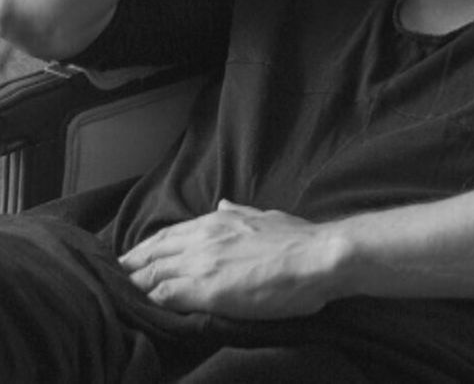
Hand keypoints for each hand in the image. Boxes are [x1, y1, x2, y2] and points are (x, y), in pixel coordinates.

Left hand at [118, 200, 348, 317]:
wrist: (316, 257)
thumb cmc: (298, 239)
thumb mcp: (265, 216)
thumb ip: (239, 213)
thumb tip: (222, 205)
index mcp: (217, 221)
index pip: (167, 236)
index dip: (145, 251)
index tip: (131, 262)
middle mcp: (202, 237)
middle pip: (151, 254)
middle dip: (129, 268)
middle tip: (112, 281)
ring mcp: (201, 262)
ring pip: (152, 274)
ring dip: (134, 286)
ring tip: (116, 299)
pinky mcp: (205, 289)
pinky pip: (163, 296)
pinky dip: (148, 303)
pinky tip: (140, 312)